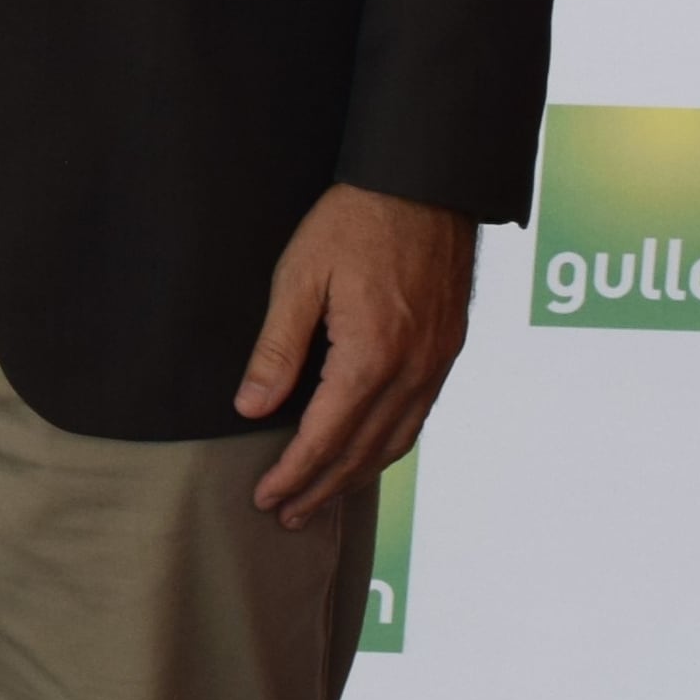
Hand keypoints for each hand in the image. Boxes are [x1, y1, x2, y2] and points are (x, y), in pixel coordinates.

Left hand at [236, 183, 476, 527]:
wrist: (426, 185)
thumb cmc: (354, 223)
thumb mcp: (299, 278)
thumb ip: (277, 348)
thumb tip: (251, 408)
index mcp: (370, 357)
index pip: (325, 437)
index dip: (293, 474)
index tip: (265, 498)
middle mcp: (411, 371)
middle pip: (362, 452)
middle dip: (322, 488)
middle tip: (287, 515)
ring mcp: (436, 363)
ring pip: (396, 441)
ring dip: (357, 476)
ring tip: (323, 496)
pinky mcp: (447, 350)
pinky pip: (418, 417)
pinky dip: (389, 446)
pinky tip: (369, 452)